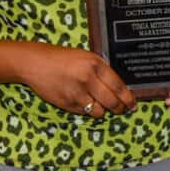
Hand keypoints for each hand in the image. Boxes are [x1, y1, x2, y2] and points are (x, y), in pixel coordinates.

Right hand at [15, 42, 136, 117]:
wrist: (36, 63)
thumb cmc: (62, 58)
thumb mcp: (87, 57)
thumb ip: (102, 70)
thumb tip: (119, 88)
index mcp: (96, 64)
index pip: (118, 86)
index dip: (128, 98)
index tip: (133, 104)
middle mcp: (88, 79)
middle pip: (112, 102)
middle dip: (120, 108)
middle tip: (122, 109)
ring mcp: (77, 93)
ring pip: (99, 111)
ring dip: (103, 110)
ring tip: (102, 105)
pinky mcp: (67, 104)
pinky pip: (84, 113)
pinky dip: (88, 110)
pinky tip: (85, 102)